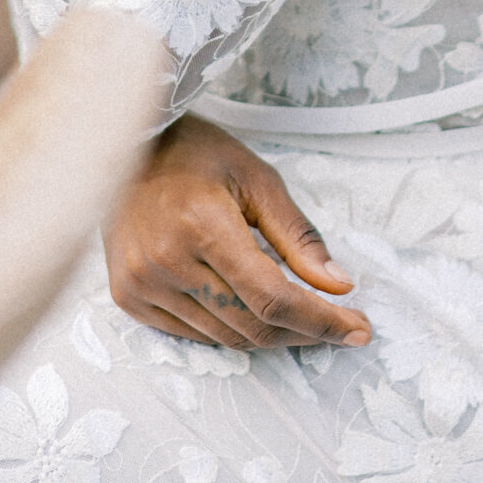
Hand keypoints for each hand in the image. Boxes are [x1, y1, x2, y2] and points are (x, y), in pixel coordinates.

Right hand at [103, 113, 371, 351]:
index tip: (357, 329)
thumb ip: (298, 235)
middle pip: (251, 326)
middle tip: (339, 326)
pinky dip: (228, 330)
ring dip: (269, 335)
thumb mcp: (256, 178)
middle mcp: (167, 260)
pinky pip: (191, 334)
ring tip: (298, 318)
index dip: (321, 321)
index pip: (273, 298)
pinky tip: (247, 311)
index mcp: (203, 224)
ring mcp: (142, 282)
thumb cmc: (194, 152)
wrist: (124, 145)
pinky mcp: (127, 295)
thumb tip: (339, 286)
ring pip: (223, 338)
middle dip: (304, 333)